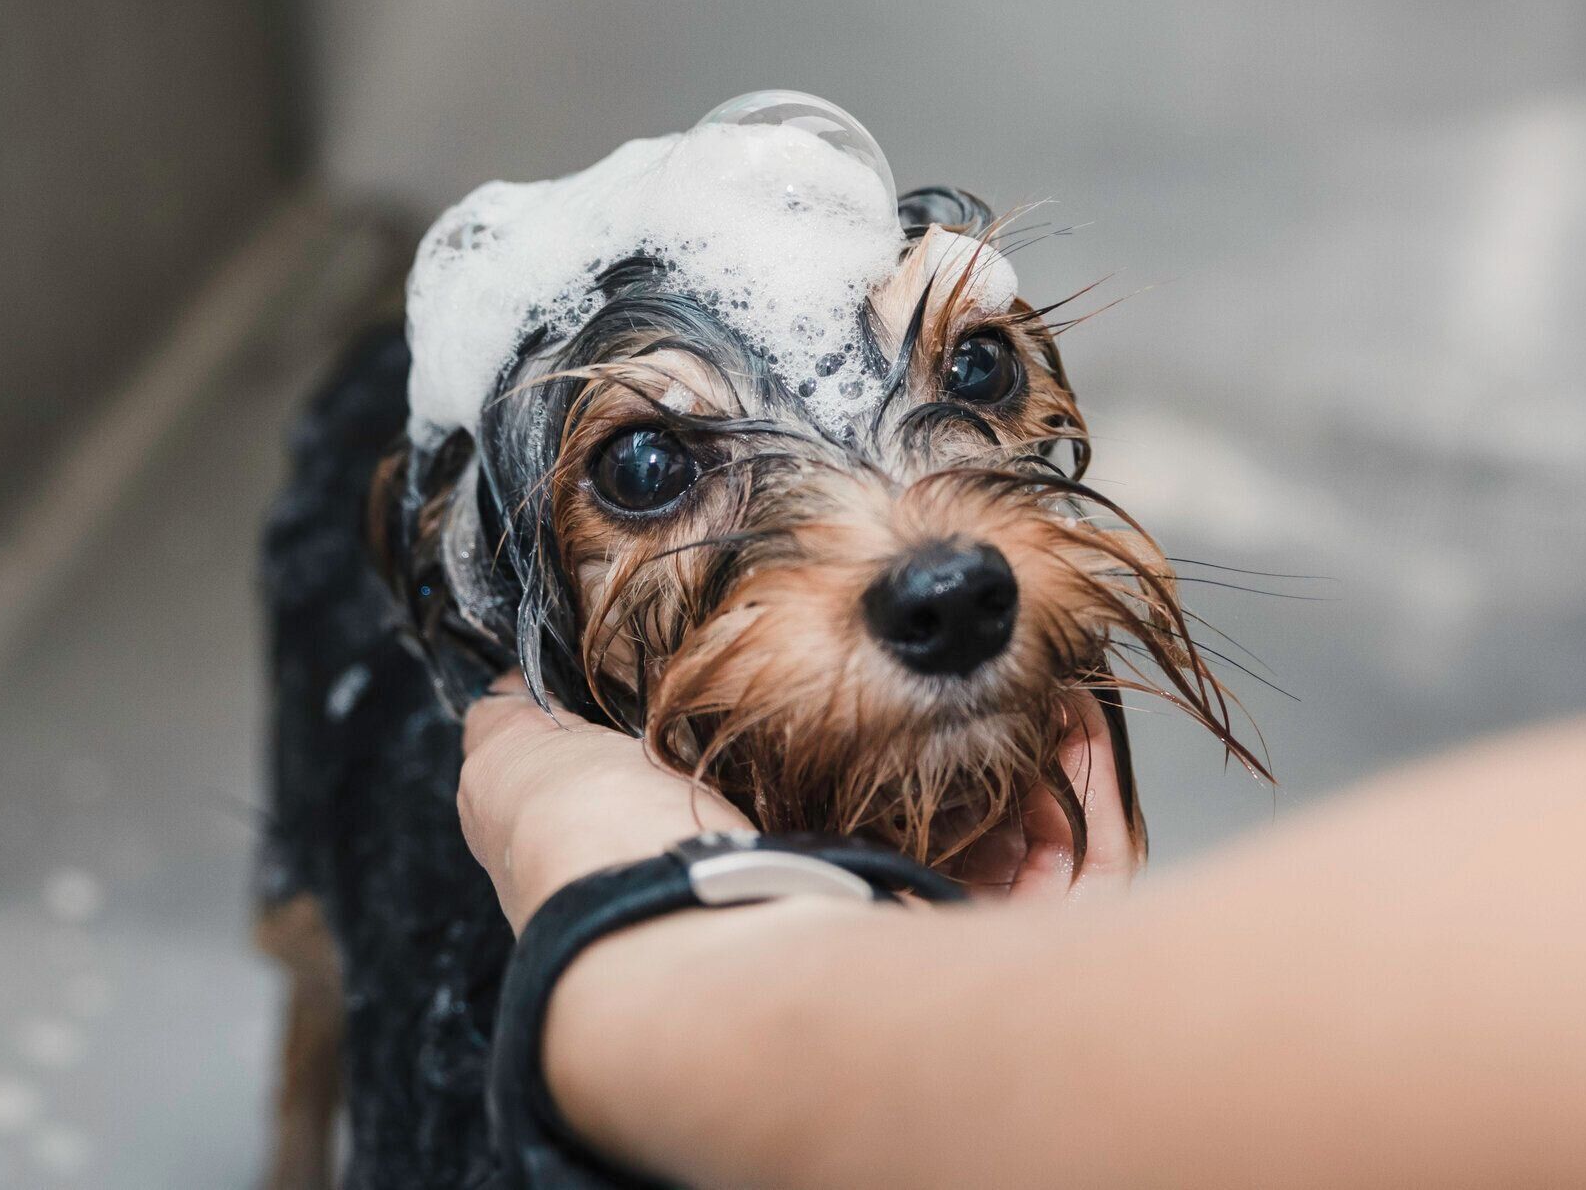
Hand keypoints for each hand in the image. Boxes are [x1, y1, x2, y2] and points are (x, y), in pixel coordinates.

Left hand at [459, 676, 1137, 930]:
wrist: (689, 944)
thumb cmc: (609, 859)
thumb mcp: (528, 772)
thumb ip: (525, 727)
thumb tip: (501, 685)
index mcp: (746, 870)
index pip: (822, 788)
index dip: (859, 707)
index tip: (874, 632)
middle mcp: (841, 909)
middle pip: (929, 804)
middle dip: (956, 717)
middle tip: (967, 637)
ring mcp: (937, 939)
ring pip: (1014, 825)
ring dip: (1025, 734)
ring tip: (1026, 649)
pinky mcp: (1015, 953)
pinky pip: (1083, 856)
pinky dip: (1085, 777)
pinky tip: (1073, 705)